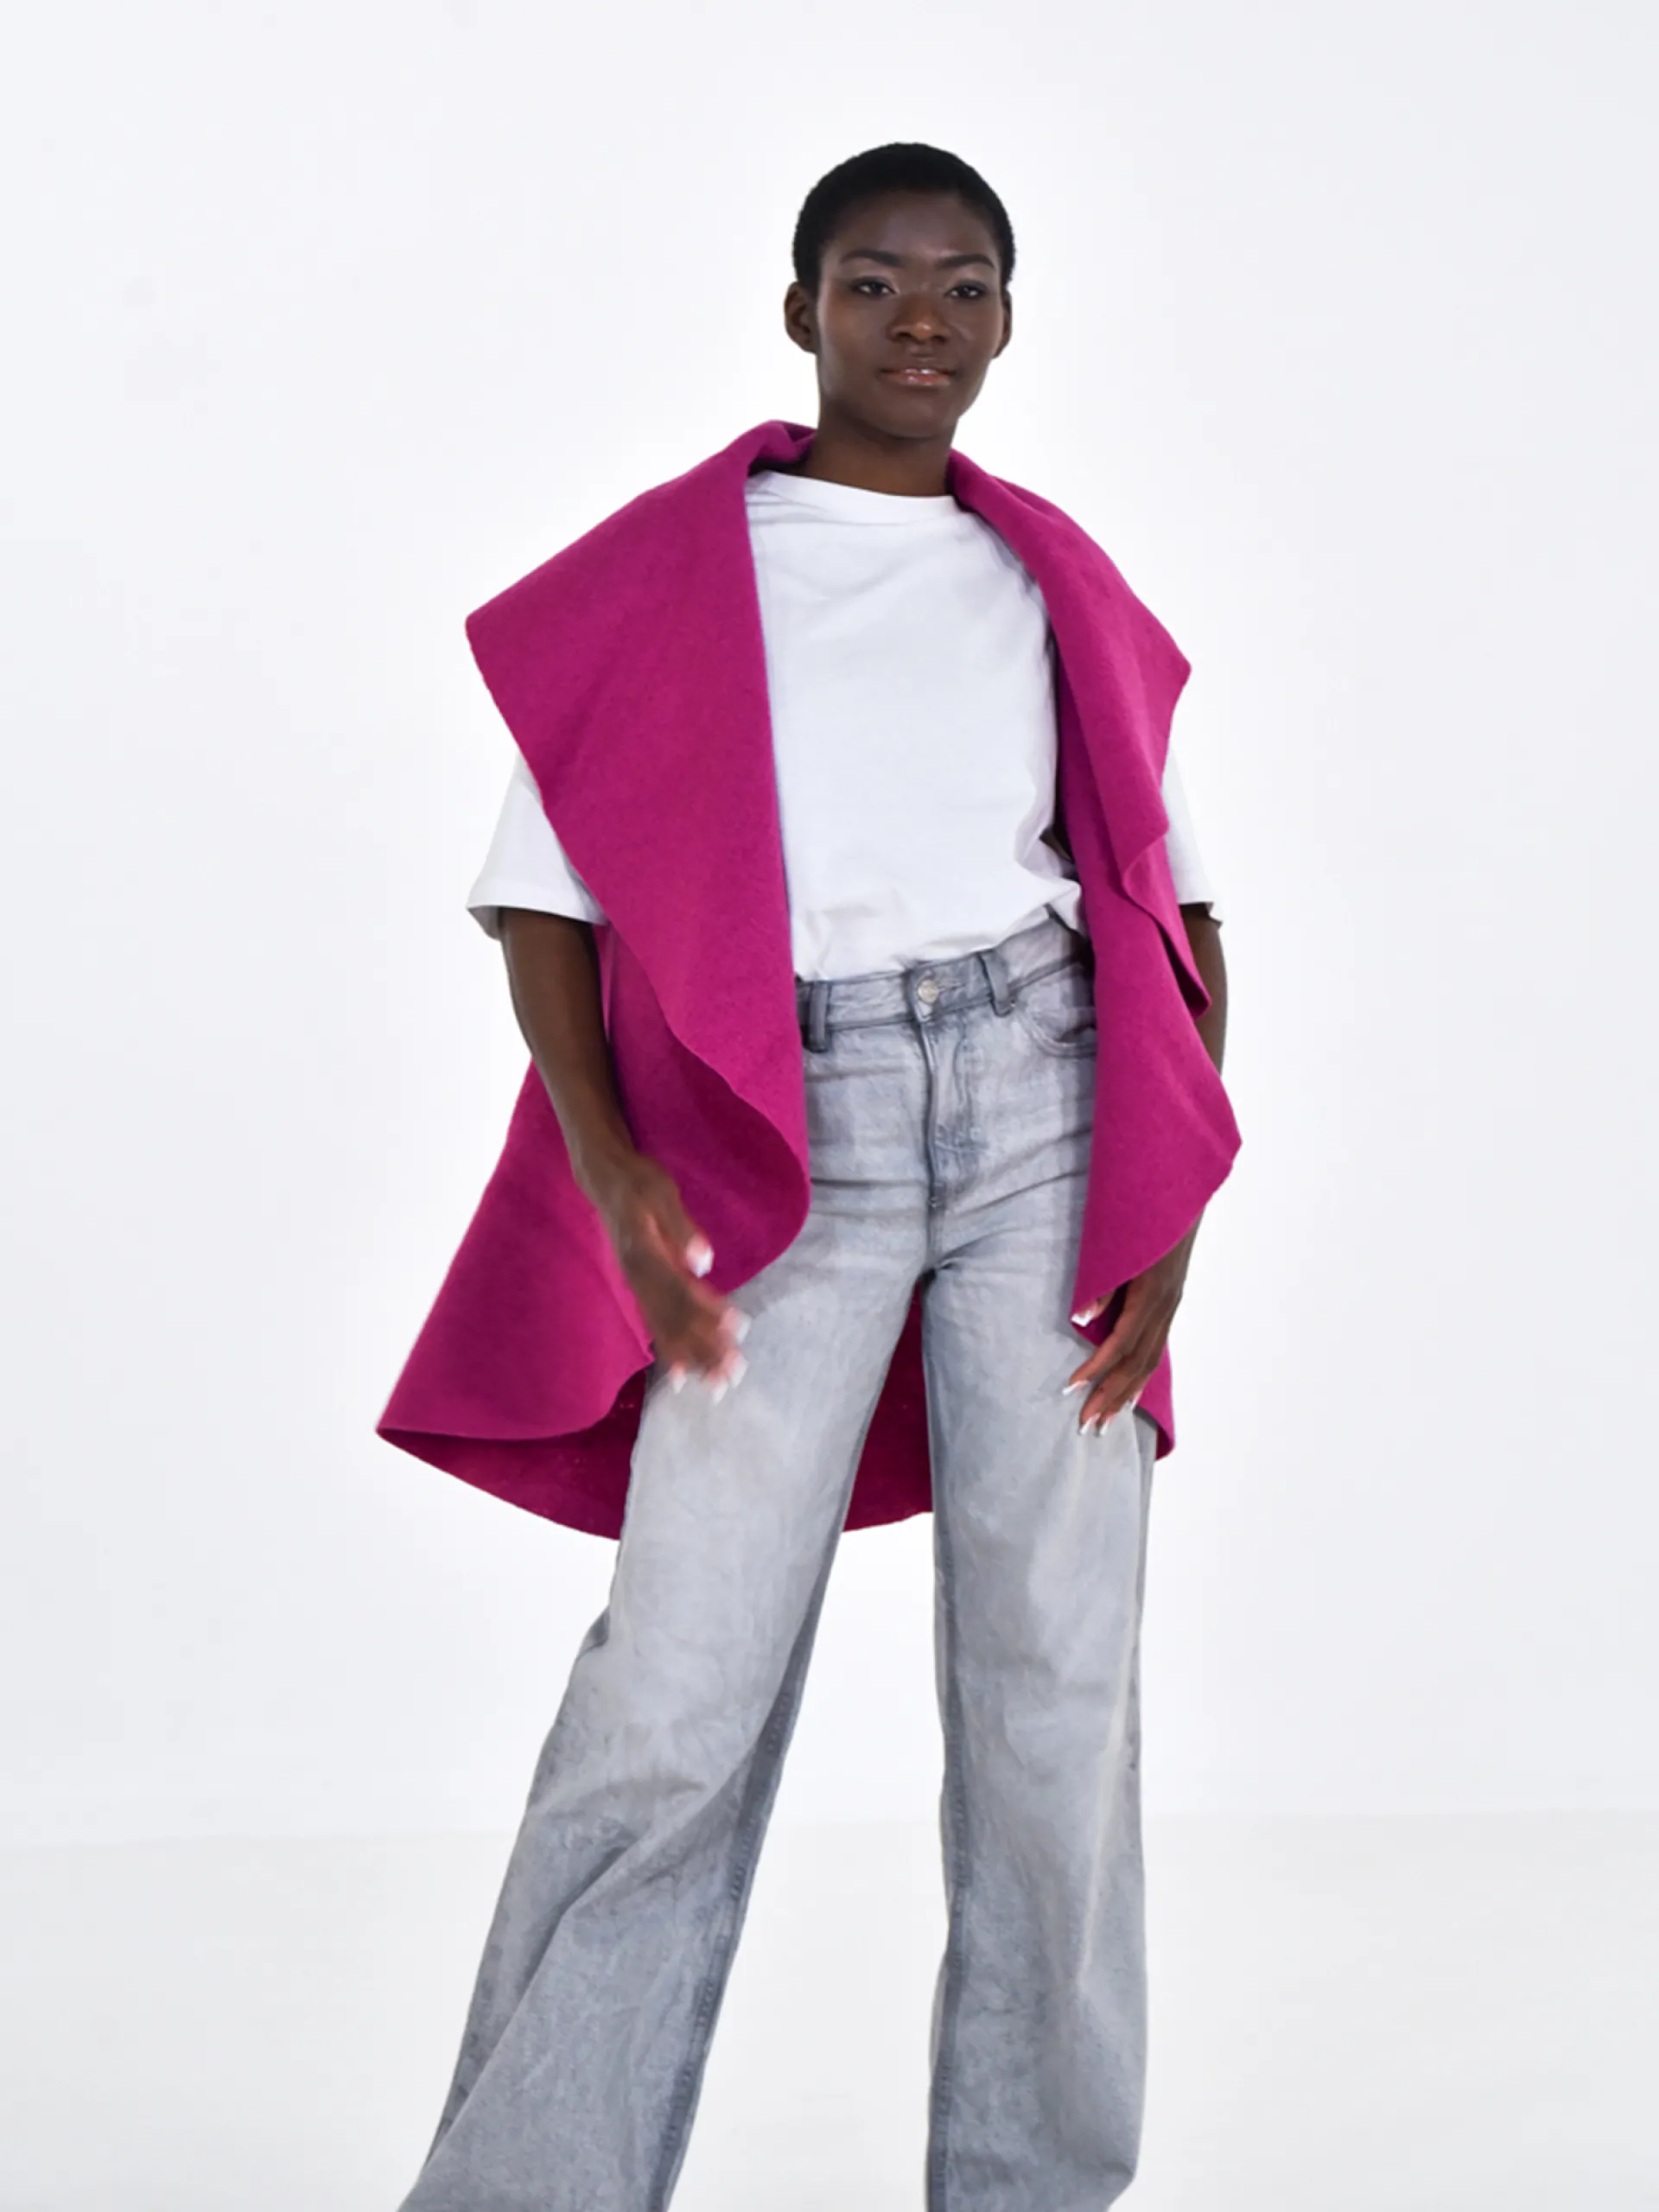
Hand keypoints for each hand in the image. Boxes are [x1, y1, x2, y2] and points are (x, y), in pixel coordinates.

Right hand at [587, 1152, 747, 1391]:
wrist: (603, 1176)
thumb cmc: (637, 1181)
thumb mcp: (660, 1194)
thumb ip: (681, 1229)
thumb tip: (704, 1263)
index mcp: (646, 1255)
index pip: (683, 1292)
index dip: (711, 1314)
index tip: (739, 1332)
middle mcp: (639, 1277)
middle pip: (676, 1319)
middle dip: (705, 1348)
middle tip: (733, 1375)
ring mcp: (637, 1284)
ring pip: (666, 1327)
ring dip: (693, 1355)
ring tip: (717, 1382)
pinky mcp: (639, 1285)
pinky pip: (655, 1323)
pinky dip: (671, 1349)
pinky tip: (683, 1373)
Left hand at [1063, 1224, 1198, 1433]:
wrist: (1180, 1192)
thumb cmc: (1141, 1215)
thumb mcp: (1117, 1244)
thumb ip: (1101, 1284)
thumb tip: (1080, 1320)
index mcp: (1151, 1294)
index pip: (1121, 1344)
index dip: (1096, 1368)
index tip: (1070, 1388)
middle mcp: (1164, 1306)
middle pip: (1136, 1363)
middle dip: (1110, 1396)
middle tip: (1086, 1425)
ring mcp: (1170, 1306)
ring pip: (1149, 1362)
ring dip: (1126, 1394)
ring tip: (1105, 1422)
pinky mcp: (1170, 1303)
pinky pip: (1156, 1349)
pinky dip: (1141, 1377)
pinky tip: (1131, 1395)